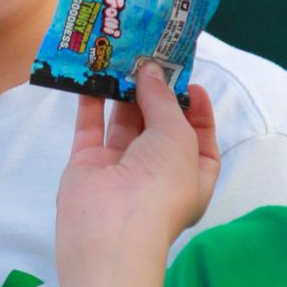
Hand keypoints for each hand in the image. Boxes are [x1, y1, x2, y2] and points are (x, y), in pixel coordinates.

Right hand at [56, 64, 219, 263]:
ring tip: (122, 56)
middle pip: (158, 126)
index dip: (197, 111)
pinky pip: (90, 127)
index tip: (189, 83)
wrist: (111, 230)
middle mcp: (157, 172)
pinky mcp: (87, 164)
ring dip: (123, 92)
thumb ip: (163, 101)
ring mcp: (120, 168)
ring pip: (124, 123)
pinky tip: (92, 72)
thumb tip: (150, 72)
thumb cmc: (161, 186)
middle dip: (156, 93)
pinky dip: (91, 101)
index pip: (199, 139)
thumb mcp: (177, 138)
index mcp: (191, 176)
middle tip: (151, 57)